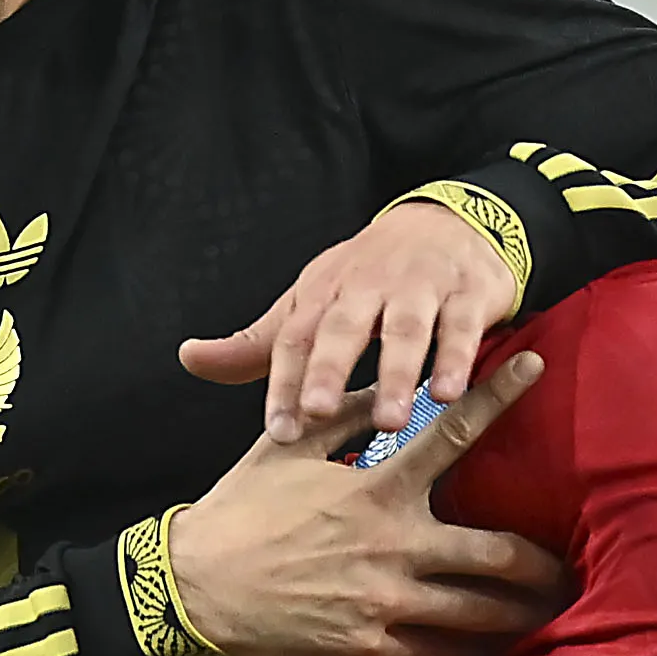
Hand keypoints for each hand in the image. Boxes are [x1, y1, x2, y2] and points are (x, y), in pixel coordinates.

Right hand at [163, 347, 561, 655]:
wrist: (192, 590)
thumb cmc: (239, 511)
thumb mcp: (286, 446)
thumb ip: (345, 414)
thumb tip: (390, 386)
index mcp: (376, 488)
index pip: (454, 432)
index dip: (501, 395)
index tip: (536, 365)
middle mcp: (393, 546)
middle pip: (499, 555)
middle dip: (545, 566)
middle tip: (570, 569)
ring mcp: (386, 603)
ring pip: (481, 615)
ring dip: (521, 616)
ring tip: (547, 616)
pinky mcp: (370, 648)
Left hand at [180, 197, 517, 444]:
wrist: (450, 223)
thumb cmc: (370, 277)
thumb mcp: (310, 302)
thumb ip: (257, 343)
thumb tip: (189, 358)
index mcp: (324, 292)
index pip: (296, 338)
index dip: (284, 384)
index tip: (279, 432)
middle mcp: (368, 286)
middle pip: (344, 326)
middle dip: (329, 368)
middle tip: (317, 412)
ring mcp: (419, 287)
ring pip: (406, 329)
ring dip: (397, 373)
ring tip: (391, 420)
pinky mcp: (467, 292)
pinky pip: (461, 326)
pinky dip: (456, 358)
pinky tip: (449, 393)